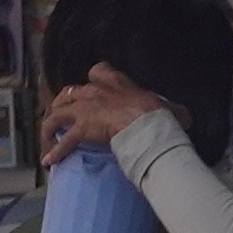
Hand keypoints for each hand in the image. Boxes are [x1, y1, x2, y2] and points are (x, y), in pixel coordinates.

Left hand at [38, 69, 167, 167]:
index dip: (93, 80)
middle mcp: (96, 91)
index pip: (99, 70)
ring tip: (47, 139)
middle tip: (60, 116)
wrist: (147, 124)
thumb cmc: (159, 115)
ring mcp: (86, 108)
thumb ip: (171, 108)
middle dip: (62, 104)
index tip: (92, 88)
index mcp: (117, 82)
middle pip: (69, 92)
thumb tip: (185, 115)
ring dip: (50, 126)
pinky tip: (49, 161)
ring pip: (58, 114)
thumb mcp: (168, 107)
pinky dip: (55, 151)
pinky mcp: (82, 127)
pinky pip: (63, 140)